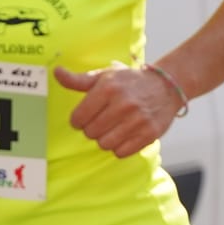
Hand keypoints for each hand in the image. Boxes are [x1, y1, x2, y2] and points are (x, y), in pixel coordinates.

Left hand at [53, 62, 177, 157]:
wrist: (166, 86)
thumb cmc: (130, 82)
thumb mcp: (104, 76)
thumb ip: (78, 79)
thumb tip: (56, 72)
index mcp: (108, 88)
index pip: (78, 118)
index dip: (79, 119)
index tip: (87, 116)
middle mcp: (123, 104)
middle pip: (90, 133)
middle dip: (93, 129)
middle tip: (103, 121)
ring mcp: (138, 120)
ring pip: (105, 144)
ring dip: (106, 139)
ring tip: (114, 128)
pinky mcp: (149, 133)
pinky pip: (122, 152)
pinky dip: (120, 147)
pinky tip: (126, 134)